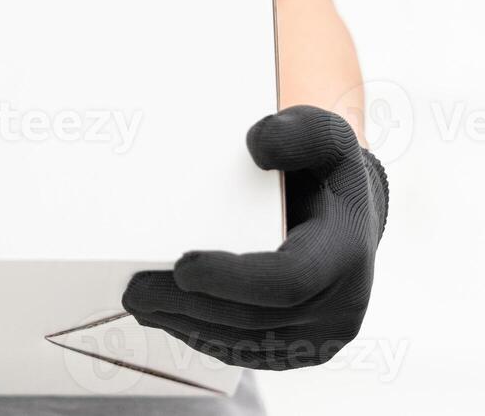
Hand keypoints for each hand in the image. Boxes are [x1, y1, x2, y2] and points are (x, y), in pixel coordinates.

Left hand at [122, 105, 387, 370]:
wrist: (349, 216)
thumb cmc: (325, 171)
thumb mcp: (321, 134)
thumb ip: (296, 131)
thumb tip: (257, 145)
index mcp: (347, 253)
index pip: (288, 281)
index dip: (232, 279)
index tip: (182, 266)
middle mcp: (342, 307)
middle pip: (255, 319)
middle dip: (190, 306)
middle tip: (135, 291)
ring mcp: (321, 338)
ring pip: (245, 343)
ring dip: (187, 327)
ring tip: (139, 303)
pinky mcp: (299, 352)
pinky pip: (245, 354)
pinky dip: (201, 337)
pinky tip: (167, 317)